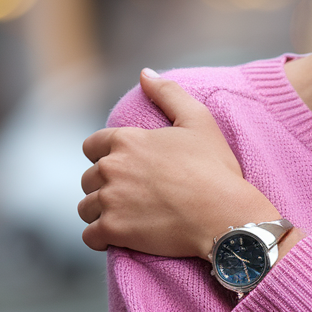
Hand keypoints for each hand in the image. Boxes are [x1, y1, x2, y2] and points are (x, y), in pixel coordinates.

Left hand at [77, 69, 300, 260]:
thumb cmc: (215, 168)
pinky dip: (102, 238)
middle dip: (105, 186)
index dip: (106, 157)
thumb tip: (145, 73)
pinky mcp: (114, 230)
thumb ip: (168, 93)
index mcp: (127, 140)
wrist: (224, 214)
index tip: (127, 168)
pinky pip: (90, 236)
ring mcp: (111, 200)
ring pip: (87, 208)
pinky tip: (121, 236)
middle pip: (88, 179)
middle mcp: (112, 168)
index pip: (92, 146)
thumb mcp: (198, 120)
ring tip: (128, 216)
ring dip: (101, 213)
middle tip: (133, 195)